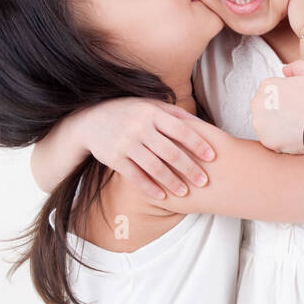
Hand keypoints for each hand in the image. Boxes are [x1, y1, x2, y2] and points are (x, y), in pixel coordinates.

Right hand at [79, 98, 215, 198]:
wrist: (91, 119)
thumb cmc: (130, 112)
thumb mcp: (149, 106)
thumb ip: (174, 113)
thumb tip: (202, 124)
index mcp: (152, 113)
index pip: (180, 130)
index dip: (197, 144)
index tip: (212, 157)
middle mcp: (139, 127)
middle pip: (170, 151)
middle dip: (189, 168)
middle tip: (204, 181)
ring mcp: (126, 143)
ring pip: (154, 167)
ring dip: (172, 182)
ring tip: (185, 192)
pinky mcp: (114, 158)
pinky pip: (135, 176)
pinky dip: (150, 188)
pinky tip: (163, 197)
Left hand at [250, 59, 303, 154]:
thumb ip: (295, 67)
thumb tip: (284, 70)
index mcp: (266, 86)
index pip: (270, 91)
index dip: (284, 96)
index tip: (295, 102)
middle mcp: (258, 103)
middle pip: (264, 107)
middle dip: (276, 110)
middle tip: (294, 114)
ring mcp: (260, 123)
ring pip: (265, 123)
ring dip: (275, 124)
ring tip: (293, 125)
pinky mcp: (265, 140)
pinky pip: (270, 139)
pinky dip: (278, 138)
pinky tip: (292, 135)